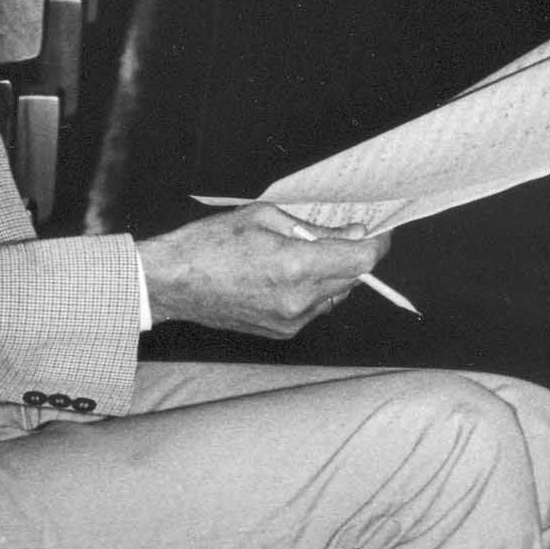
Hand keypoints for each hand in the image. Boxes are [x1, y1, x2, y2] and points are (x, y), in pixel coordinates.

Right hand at [136, 204, 393, 338]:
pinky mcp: (281, 332)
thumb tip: (351, 232)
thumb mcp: (264, 216)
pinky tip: (287, 273)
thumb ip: (314, 227)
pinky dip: (312, 290)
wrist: (171, 283)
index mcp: (296, 266)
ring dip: (332, 273)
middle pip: (352, 278)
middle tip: (342, 232)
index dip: (376, 243)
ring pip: (335, 295)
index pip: (361, 259)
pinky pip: (314, 308)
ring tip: (306, 252)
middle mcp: (299, 300)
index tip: (378, 231)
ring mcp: (291, 321)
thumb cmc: (209, 244)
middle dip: (353, 254)